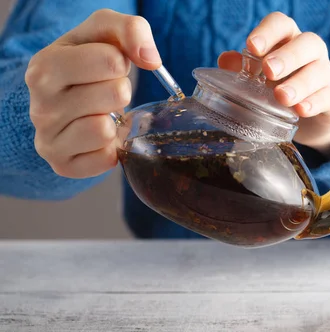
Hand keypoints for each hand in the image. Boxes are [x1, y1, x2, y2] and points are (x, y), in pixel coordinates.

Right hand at [25, 9, 160, 177]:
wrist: (65, 99)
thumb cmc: (89, 62)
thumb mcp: (104, 33)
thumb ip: (131, 29)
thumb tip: (151, 59)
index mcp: (45, 66)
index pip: (111, 61)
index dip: (120, 62)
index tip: (107, 66)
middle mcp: (39, 105)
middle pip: (116, 95)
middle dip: (121, 91)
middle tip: (106, 93)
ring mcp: (48, 139)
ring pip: (106, 130)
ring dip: (116, 122)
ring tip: (101, 114)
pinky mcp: (63, 166)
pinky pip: (106, 159)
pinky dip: (112, 148)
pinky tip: (99, 138)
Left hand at [218, 12, 329, 156]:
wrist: (309, 117)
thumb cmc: (277, 88)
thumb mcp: (258, 79)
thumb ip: (242, 69)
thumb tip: (225, 60)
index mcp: (287, 41)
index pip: (281, 25)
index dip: (268, 32)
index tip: (252, 46)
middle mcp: (309, 52)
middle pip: (307, 43)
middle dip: (288, 56)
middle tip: (269, 70)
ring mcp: (324, 73)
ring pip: (319, 70)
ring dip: (300, 83)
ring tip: (282, 97)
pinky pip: (327, 96)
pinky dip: (314, 103)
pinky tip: (301, 110)